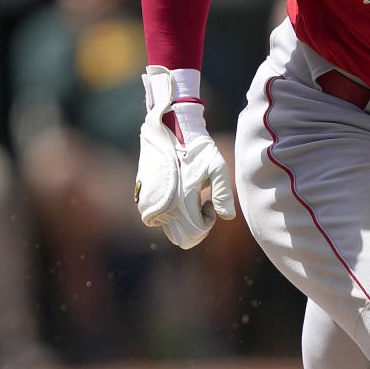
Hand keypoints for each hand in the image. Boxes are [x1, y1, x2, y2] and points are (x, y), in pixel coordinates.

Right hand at [135, 66, 234, 248]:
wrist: (172, 130)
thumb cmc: (198, 148)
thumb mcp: (217, 167)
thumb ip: (223, 193)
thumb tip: (227, 217)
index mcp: (183, 198)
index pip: (195, 231)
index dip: (207, 223)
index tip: (209, 204)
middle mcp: (164, 204)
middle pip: (181, 238)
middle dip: (195, 227)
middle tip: (201, 205)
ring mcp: (150, 203)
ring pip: (169, 230)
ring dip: (181, 221)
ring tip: (189, 197)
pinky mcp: (142, 198)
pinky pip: (157, 219)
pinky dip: (169, 214)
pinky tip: (177, 194)